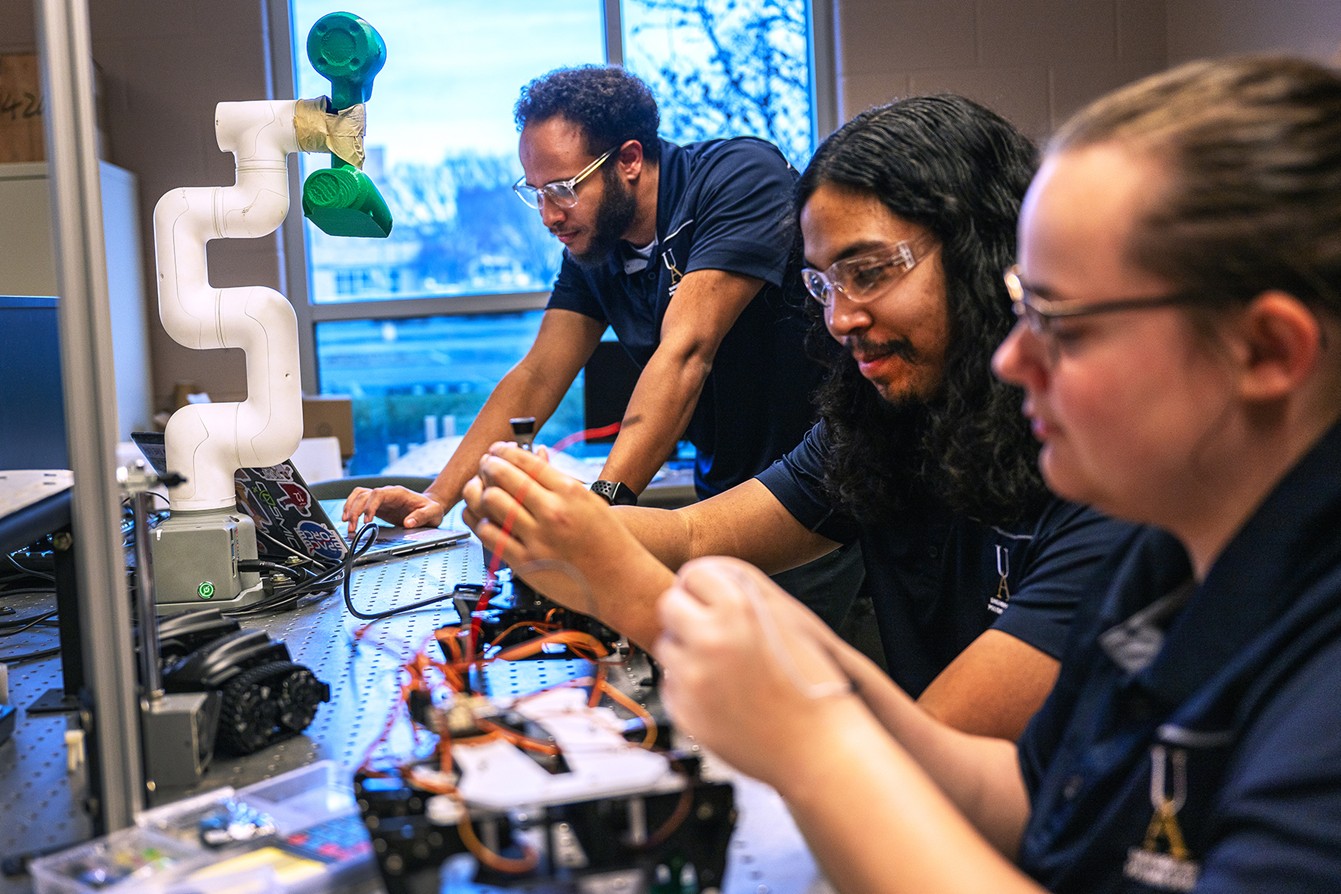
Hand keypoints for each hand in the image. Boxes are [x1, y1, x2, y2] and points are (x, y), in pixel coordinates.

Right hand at [341, 485, 447, 534]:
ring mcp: (381, 499)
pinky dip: (352, 509)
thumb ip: (422, 516)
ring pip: (359, 496)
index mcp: (398, 493)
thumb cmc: (432, 509)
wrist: (430, 508)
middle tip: (352, 527)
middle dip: (355, 510)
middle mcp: (387, 494)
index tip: (367, 520)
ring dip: (350, 508)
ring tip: (347, 524)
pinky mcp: (378, 506)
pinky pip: (360, 503)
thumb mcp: (433, 513)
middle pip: (364, 495)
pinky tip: (349, 520)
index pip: (378, 494)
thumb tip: (408, 523)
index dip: (370, 506)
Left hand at [462, 443, 673, 637]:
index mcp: (569, 492)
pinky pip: (490, 535)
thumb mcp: (589, 501)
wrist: (621, 582)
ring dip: (479, 491)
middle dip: (488, 466)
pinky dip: (481, 522)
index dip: (504, 451)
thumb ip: (558, 480)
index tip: (498, 451)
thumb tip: (534, 456)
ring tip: (479, 489)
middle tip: (485, 466)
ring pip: (491, 502)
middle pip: (502, 476)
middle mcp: (552, 512)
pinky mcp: (525, 562)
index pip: (525, 460)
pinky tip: (484, 518)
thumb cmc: (609, 543)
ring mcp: (537, 538)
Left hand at [653, 556, 856, 784]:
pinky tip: (722, 695)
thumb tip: (706, 576)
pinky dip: (689, 687)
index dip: (702, 587)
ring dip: (686, 651)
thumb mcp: (789, 621)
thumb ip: (746, 592)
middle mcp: (711, 638)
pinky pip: (671, 685)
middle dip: (685, 613)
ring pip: (666, 645)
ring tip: (721, 666)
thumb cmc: (814, 684)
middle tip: (704, 627)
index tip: (707, 598)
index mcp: (739, 609)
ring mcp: (694, 678)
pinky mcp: (686, 711)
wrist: (820, 748)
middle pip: (669, 605)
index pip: (693, 574)